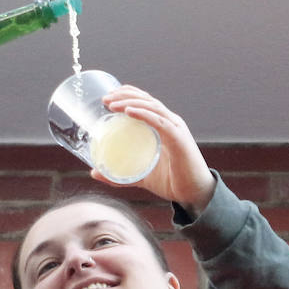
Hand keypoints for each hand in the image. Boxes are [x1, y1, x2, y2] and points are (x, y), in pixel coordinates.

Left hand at [96, 85, 215, 216]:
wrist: (193, 195)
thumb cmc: (171, 182)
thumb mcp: (139, 176)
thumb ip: (119, 175)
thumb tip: (94, 172)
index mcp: (163, 126)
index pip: (145, 102)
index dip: (127, 94)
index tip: (107, 96)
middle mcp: (170, 122)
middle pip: (146, 100)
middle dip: (125, 94)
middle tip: (104, 99)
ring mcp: (176, 129)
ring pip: (152, 107)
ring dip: (130, 102)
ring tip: (112, 104)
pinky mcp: (179, 139)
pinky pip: (160, 122)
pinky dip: (144, 114)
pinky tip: (129, 111)